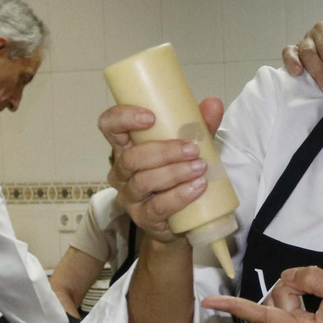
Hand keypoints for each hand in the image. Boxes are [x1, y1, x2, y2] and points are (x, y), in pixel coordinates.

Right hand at [98, 98, 225, 243]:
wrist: (186, 218)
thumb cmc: (180, 173)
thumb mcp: (189, 146)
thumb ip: (200, 126)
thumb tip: (214, 103)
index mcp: (126, 146)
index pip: (109, 126)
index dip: (122, 118)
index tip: (150, 117)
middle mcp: (122, 171)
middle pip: (130, 158)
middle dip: (163, 151)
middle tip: (192, 149)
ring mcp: (130, 196)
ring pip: (143, 181)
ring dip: (174, 173)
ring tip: (199, 168)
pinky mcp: (144, 217)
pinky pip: (158, 207)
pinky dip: (179, 195)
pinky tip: (197, 187)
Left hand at [202, 266, 322, 322]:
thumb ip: (312, 278)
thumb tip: (287, 277)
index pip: (265, 316)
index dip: (236, 306)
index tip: (210, 302)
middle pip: (274, 301)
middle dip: (294, 288)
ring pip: (276, 305)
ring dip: (296, 296)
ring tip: (322, 304)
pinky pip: (281, 312)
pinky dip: (295, 304)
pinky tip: (314, 310)